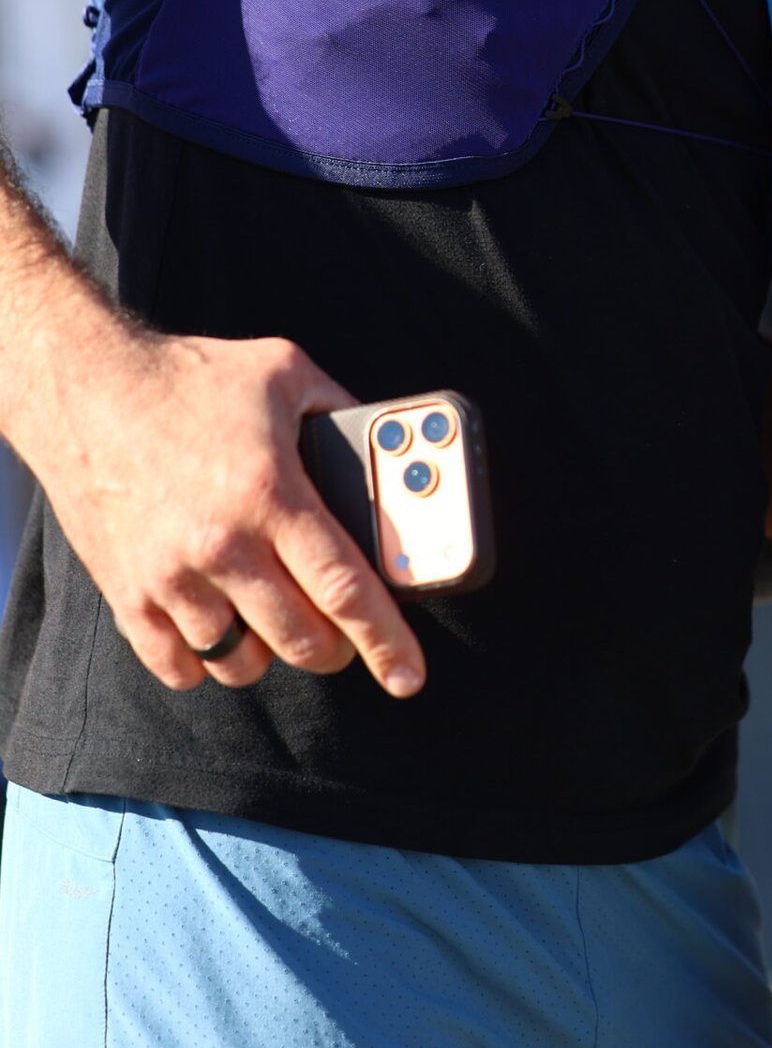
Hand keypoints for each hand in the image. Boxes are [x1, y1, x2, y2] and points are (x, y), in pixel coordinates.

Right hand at [28, 322, 425, 697]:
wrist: (86, 388)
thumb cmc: (189, 378)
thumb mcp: (285, 371)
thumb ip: (341, 408)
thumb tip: (384, 441)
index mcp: (272, 495)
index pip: (345, 589)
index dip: (386, 640)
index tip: (409, 675)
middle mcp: (223, 545)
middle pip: (300, 639)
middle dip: (335, 648)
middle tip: (343, 634)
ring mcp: (171, 577)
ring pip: (242, 661)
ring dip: (271, 652)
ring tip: (277, 623)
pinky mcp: (128, 594)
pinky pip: (178, 666)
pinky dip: (206, 662)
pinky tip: (220, 631)